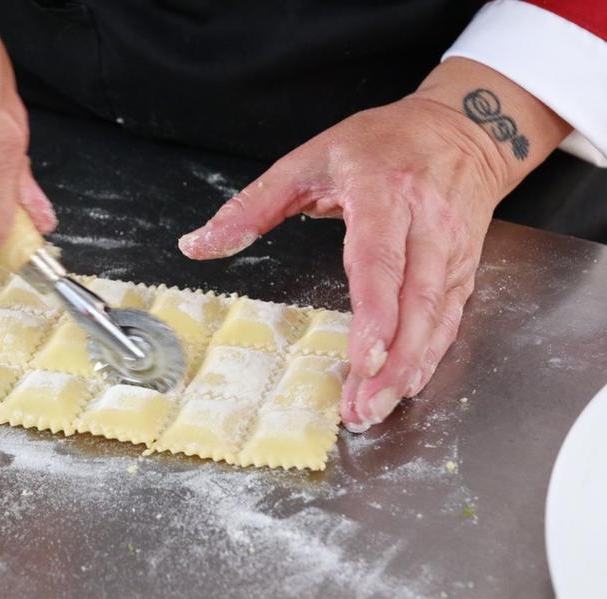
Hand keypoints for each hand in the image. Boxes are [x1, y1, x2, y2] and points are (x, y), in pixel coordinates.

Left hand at [179, 59, 569, 430]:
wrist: (464, 126)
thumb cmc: (381, 144)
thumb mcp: (307, 160)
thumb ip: (251, 206)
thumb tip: (197, 245)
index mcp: (384, 193)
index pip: (381, 261)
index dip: (376, 314)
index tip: (362, 358)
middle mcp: (427, 222)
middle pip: (416, 301)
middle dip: (392, 362)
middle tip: (364, 407)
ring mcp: (452, 247)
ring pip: (438, 317)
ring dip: (410, 368)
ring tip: (376, 407)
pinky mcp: (465, 266)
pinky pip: (451, 317)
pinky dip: (431, 355)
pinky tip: (408, 384)